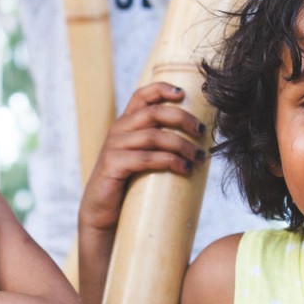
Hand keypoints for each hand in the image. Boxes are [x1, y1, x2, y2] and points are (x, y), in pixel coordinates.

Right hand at [80, 83, 206, 234]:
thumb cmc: (129, 185)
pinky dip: (169, 161)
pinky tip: (184, 169)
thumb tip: (199, 143)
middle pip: (154, 112)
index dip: (162, 89)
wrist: (102, 214)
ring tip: (198, 157)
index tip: (184, 94)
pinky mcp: (113, 165)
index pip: (142, 95)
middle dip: (182, 119)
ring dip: (181, 145)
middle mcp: (118, 130)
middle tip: (201, 132)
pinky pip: (146, 158)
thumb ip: (160, 145)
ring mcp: (114, 147)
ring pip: (154, 136)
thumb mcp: (144, 158)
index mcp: (126, 123)